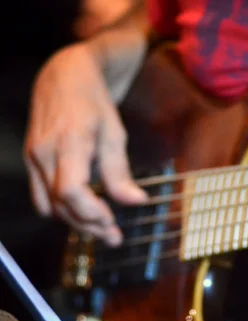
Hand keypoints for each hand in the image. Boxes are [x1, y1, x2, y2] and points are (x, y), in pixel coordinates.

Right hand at [24, 43, 145, 245]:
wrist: (64, 78)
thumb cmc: (95, 104)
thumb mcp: (116, 134)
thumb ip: (120, 171)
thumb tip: (137, 202)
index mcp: (69, 142)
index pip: (71, 190)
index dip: (91, 213)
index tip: (112, 223)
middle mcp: (44, 153)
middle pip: (61, 205)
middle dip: (89, 226)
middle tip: (115, 237)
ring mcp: (33, 158)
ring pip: (49, 205)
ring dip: (75, 222)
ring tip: (103, 229)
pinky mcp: (31, 161)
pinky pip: (41, 197)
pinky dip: (62, 210)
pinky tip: (83, 212)